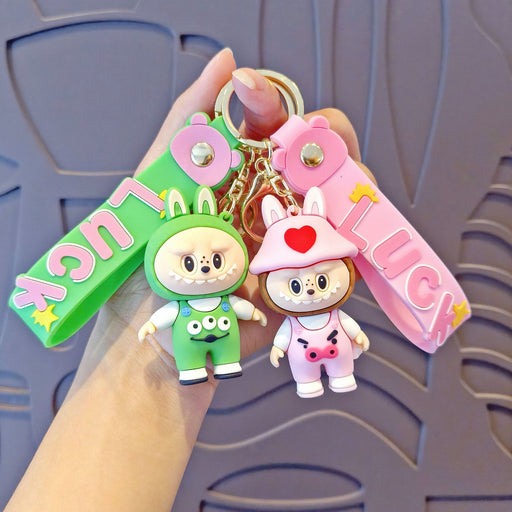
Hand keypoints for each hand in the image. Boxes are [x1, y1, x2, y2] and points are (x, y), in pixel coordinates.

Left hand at [71, 49, 371, 388]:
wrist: (166, 339)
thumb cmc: (152, 265)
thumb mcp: (159, 182)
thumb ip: (189, 119)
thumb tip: (225, 62)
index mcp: (241, 175)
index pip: (277, 123)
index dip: (275, 102)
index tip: (251, 94)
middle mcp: (273, 200)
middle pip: (322, 154)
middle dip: (325, 142)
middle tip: (302, 152)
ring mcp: (296, 235)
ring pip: (345, 194)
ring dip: (346, 184)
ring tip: (325, 191)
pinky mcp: (312, 273)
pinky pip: (350, 245)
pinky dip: (353, 234)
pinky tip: (334, 232)